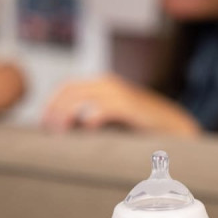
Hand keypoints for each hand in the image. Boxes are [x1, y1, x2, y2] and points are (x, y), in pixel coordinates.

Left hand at [42, 74, 200, 135]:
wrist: (173, 125)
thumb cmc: (140, 125)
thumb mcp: (113, 116)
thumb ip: (92, 117)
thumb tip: (67, 128)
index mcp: (102, 84)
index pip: (68, 87)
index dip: (52, 104)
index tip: (45, 125)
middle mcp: (107, 84)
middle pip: (70, 91)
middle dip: (55, 110)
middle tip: (49, 131)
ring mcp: (118, 94)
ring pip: (81, 97)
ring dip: (66, 114)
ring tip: (60, 132)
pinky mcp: (129, 106)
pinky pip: (104, 108)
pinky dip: (91, 116)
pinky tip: (87, 128)